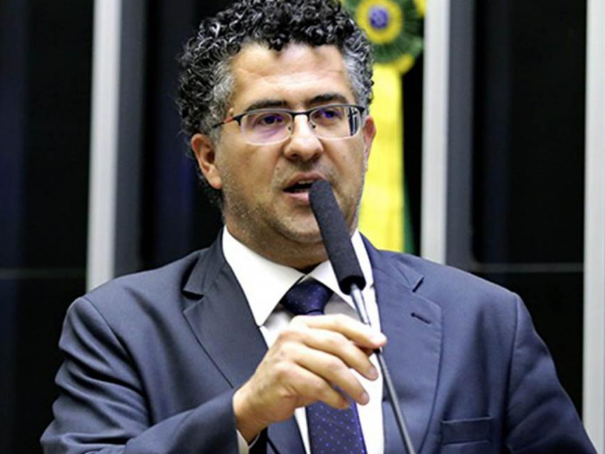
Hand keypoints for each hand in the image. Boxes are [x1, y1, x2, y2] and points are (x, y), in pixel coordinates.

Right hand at [232, 314, 386, 441]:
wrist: (258, 397)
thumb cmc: (287, 376)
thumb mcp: (315, 358)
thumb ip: (340, 350)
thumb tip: (369, 347)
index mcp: (303, 324)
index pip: (338, 322)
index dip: (362, 331)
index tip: (379, 341)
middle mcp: (294, 334)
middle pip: (337, 343)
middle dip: (361, 360)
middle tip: (372, 375)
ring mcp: (287, 353)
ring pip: (331, 365)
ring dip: (352, 384)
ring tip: (361, 395)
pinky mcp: (284, 373)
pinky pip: (319, 385)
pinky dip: (335, 397)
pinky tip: (341, 402)